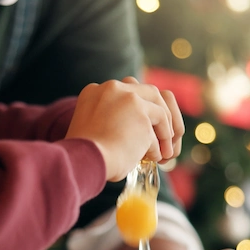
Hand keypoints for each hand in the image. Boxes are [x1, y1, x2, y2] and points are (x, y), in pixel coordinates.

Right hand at [65, 77, 183, 180]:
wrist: (85, 161)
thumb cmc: (84, 155)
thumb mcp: (89, 128)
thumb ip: (105, 119)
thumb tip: (124, 129)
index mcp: (94, 91)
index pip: (125, 91)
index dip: (137, 108)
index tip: (143, 125)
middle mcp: (112, 88)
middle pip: (148, 92)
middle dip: (159, 113)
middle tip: (163, 132)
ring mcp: (129, 100)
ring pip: (159, 109)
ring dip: (164, 130)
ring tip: (164, 149)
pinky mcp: (142, 115)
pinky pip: (160, 127)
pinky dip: (162, 143)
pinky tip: (157, 158)